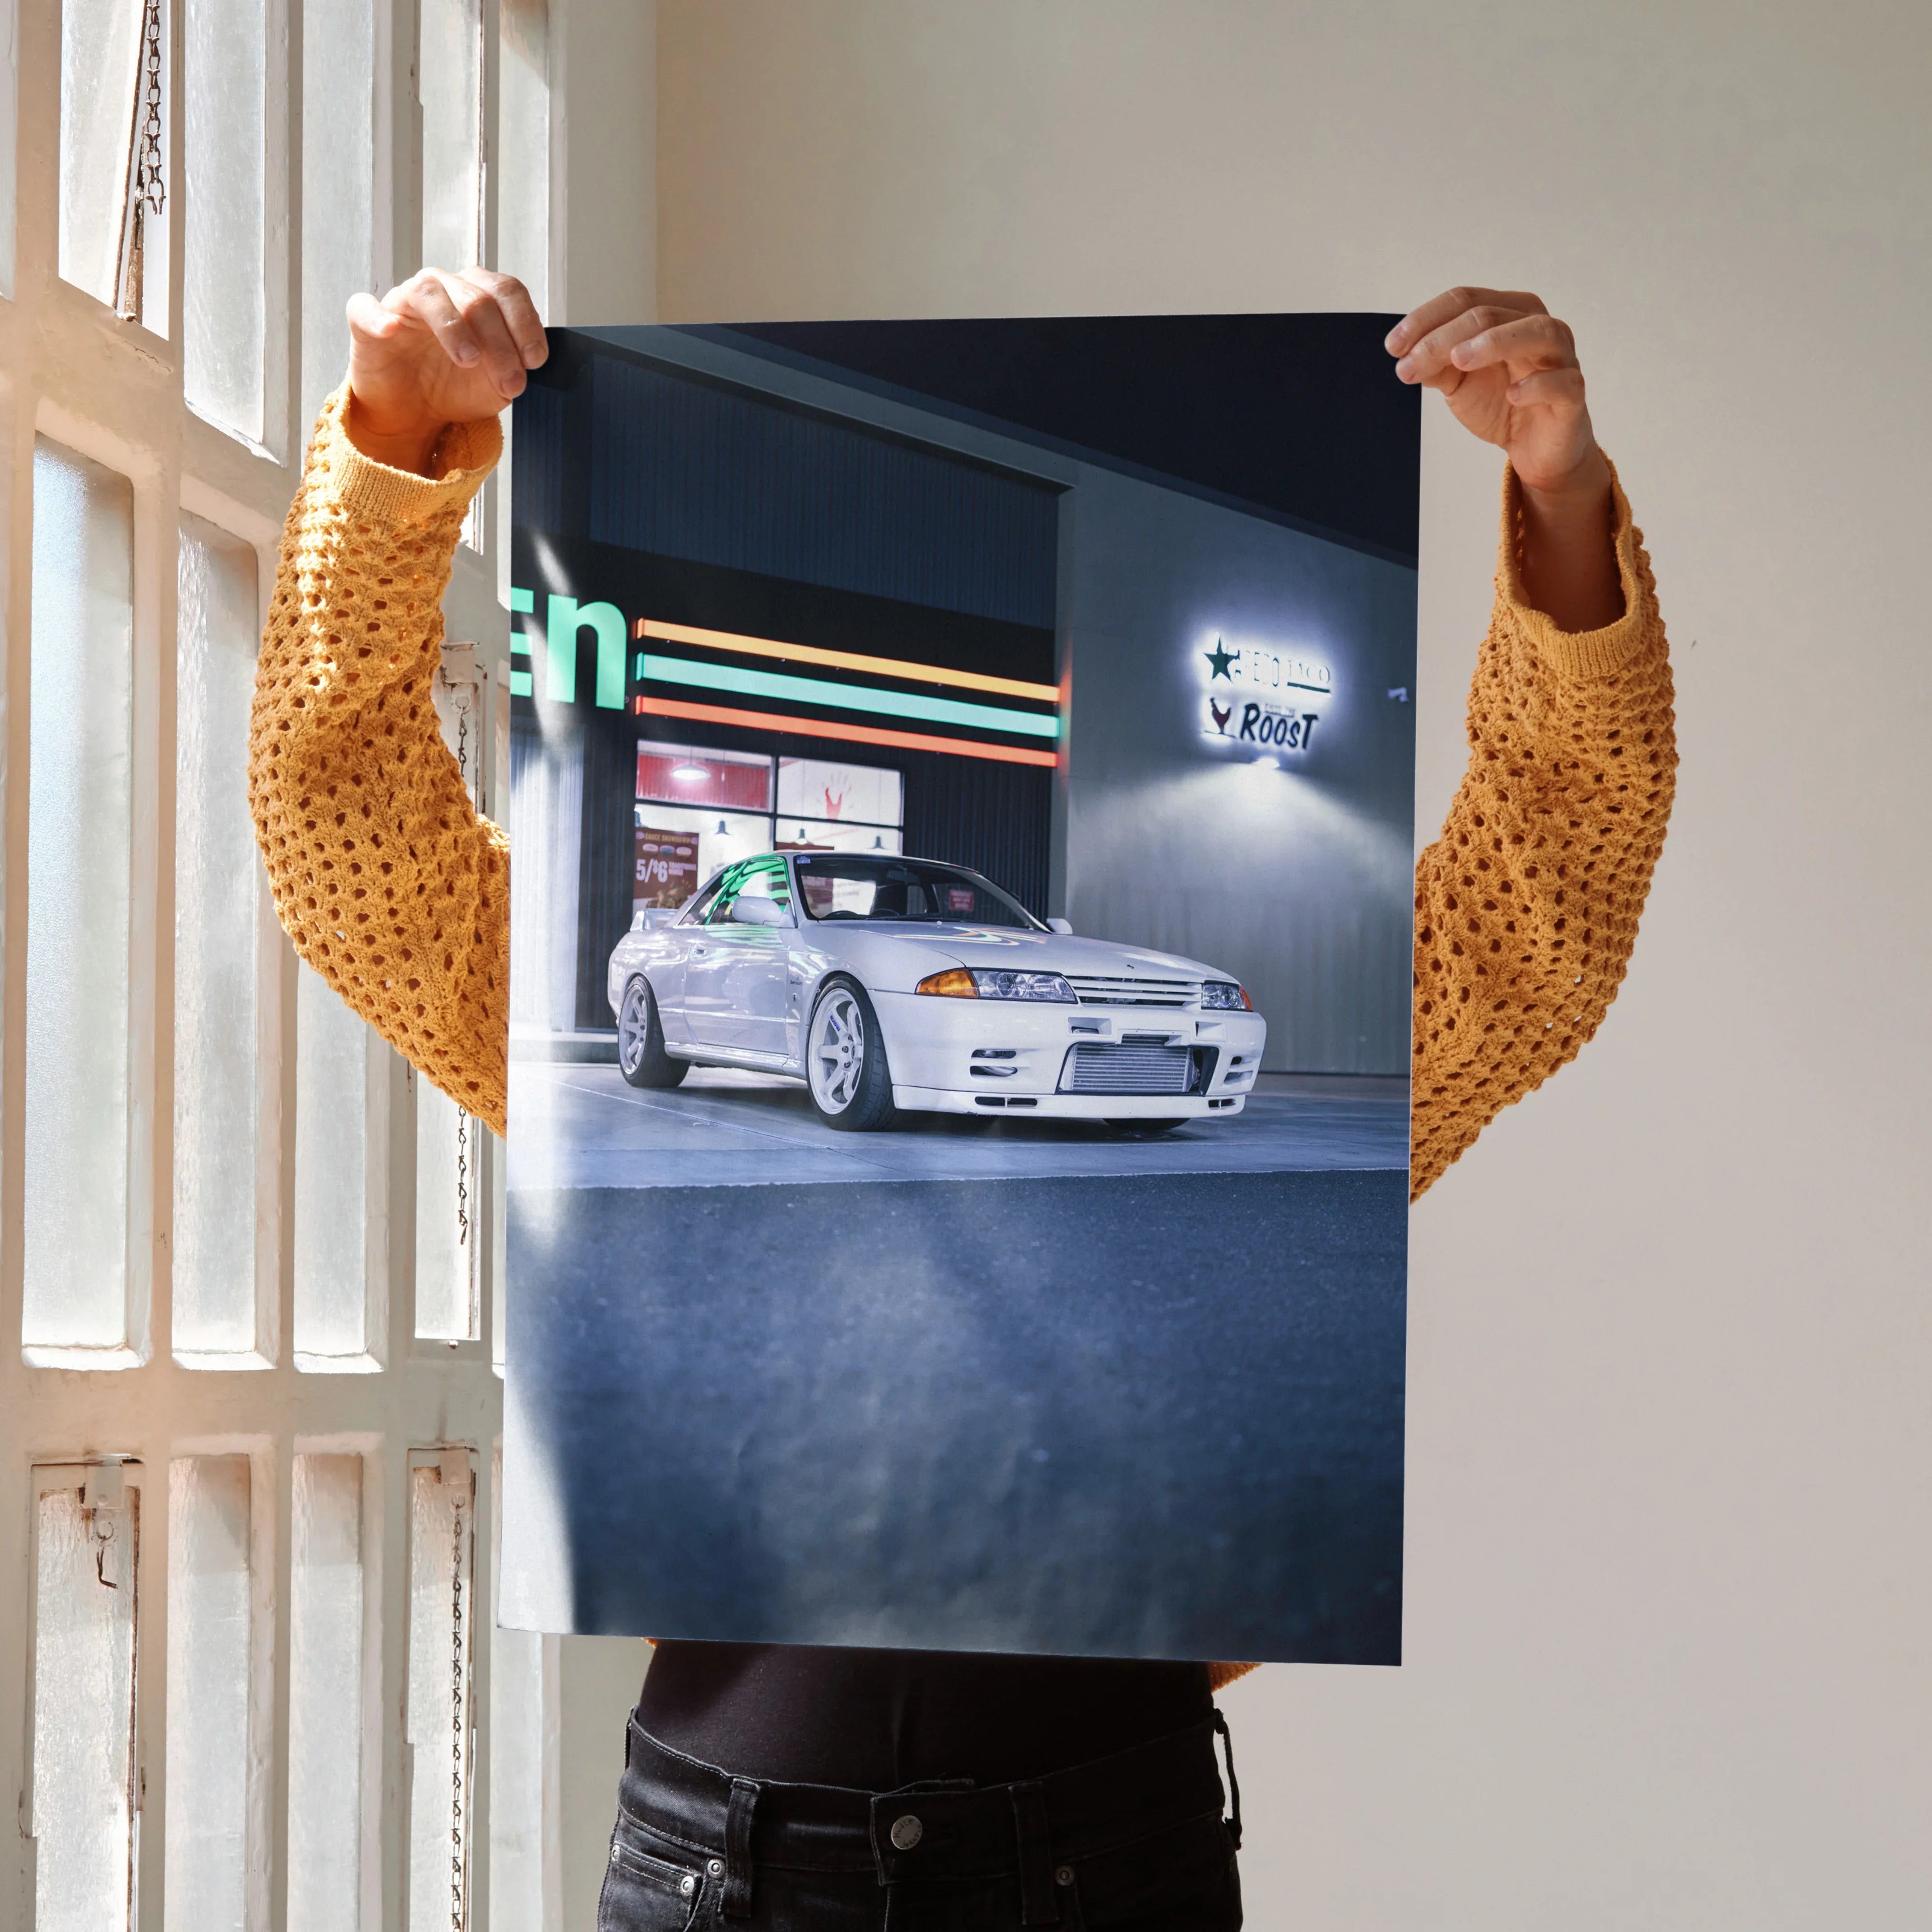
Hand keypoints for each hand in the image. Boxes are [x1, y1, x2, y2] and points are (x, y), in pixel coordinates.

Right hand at [344, 268, 546, 474]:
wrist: (414, 413)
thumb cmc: (455, 387)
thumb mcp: (496, 384)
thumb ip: (514, 368)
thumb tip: (527, 363)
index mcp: (478, 295)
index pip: (507, 291)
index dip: (525, 323)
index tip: (535, 361)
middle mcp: (443, 288)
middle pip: (477, 297)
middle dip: (500, 343)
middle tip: (510, 382)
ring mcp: (404, 301)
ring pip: (429, 293)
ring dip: (454, 327)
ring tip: (468, 360)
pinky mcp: (367, 321)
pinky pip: (365, 307)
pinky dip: (378, 316)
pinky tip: (391, 330)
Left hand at [1388, 287, 1621, 629]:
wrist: (1534, 448)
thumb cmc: (1501, 403)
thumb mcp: (1459, 383)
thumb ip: (1436, 365)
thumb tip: (1406, 356)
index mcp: (1509, 314)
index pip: (1466, 300)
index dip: (1426, 319)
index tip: (1393, 346)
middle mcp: (1538, 326)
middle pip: (1491, 314)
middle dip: (1444, 337)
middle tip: (1411, 363)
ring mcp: (1561, 358)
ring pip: (1536, 332)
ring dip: (1495, 342)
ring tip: (1459, 360)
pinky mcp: (1572, 394)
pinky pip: (1562, 382)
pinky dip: (1537, 385)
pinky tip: (1512, 394)